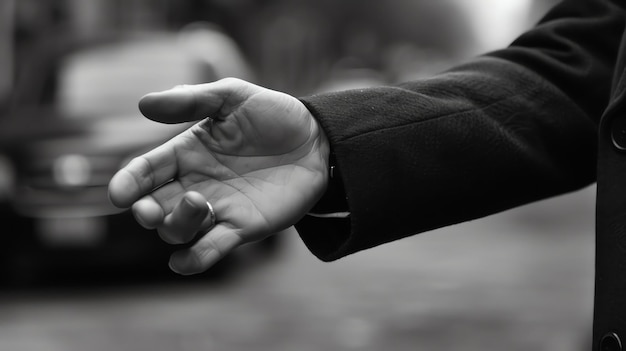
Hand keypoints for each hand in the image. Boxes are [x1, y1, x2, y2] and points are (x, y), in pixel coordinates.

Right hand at [108, 78, 328, 274]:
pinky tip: (185, 262)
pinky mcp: (242, 227)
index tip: (120, 193)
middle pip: (156, 208)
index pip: (146, 172)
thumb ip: (191, 101)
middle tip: (151, 208)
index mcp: (186, 153)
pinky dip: (195, 259)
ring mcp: (218, 209)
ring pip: (179, 231)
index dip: (128, 183)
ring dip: (178, 225)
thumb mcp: (232, 97)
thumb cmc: (273, 114)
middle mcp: (195, 184)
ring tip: (199, 202)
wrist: (316, 139)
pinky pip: (211, 250)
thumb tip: (143, 104)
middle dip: (147, 211)